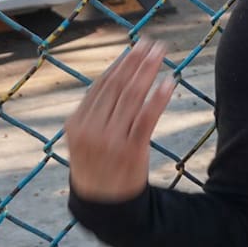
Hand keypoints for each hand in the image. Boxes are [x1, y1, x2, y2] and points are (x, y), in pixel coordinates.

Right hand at [65, 38, 176, 202]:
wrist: (104, 203)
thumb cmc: (97, 164)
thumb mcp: (85, 137)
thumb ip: (95, 110)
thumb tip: (116, 75)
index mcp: (77, 123)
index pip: (102, 85)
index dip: (121, 63)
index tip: (136, 46)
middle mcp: (92, 129)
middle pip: (118, 86)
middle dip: (137, 61)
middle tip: (153, 43)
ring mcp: (111, 140)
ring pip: (133, 97)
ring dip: (149, 71)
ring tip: (162, 54)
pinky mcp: (132, 150)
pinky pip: (147, 118)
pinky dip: (158, 98)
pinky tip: (170, 82)